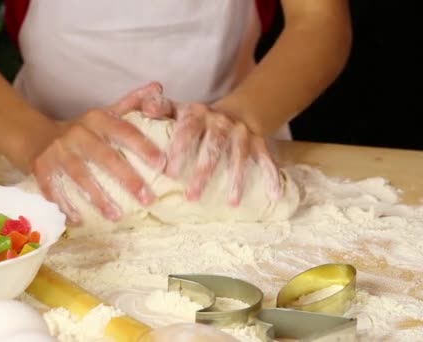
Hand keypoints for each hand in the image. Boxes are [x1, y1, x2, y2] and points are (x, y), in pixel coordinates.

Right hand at [32, 82, 170, 224]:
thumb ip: (132, 103)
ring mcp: (57, 152)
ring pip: (79, 175)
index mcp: (97, 119)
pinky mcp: (41, 169)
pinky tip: (79, 220)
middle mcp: (77, 133)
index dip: (143, 146)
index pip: (123, 131)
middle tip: (148, 198)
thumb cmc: (82, 130)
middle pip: (104, 157)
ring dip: (98, 197)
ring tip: (117, 216)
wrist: (35, 136)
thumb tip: (158, 86)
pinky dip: (65, 205)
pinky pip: (53, 189)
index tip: (162, 163)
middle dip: (127, 178)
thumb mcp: (105, 113)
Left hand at [164, 103, 281, 205]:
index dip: (180, 148)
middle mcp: (221, 122)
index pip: (188, 128)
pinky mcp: (259, 143)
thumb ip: (159, 108)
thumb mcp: (177, 110)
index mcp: (198, 114)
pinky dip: (271, 176)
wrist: (236, 112)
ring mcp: (242, 133)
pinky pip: (267, 159)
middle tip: (192, 196)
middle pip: (214, 146)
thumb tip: (148, 108)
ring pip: (240, 156)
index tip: (169, 172)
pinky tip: (274, 196)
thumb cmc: (196, 119)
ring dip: (236, 180)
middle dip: (204, 172)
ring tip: (231, 203)